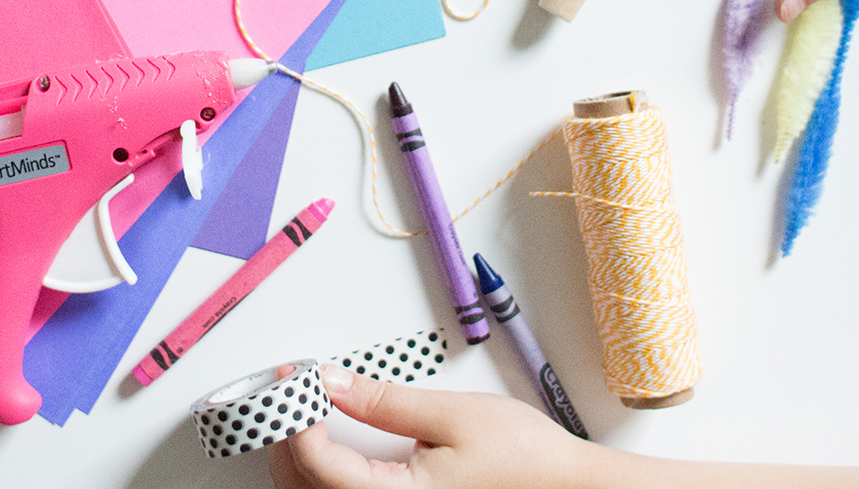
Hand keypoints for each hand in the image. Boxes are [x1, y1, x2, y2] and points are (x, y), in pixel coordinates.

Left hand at [267, 364, 595, 488]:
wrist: (568, 488)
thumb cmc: (525, 459)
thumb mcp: (452, 415)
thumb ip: (385, 402)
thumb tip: (333, 383)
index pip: (319, 466)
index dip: (296, 418)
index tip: (294, 381)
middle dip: (290, 438)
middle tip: (294, 391)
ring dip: (302, 459)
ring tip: (307, 411)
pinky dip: (327, 474)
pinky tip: (331, 445)